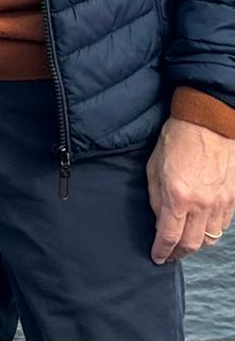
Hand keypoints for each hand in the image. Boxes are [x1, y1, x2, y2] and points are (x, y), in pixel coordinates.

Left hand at [147, 117, 234, 262]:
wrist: (208, 122)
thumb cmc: (176, 139)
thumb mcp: (154, 166)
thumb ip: (156, 198)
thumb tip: (159, 221)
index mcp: (178, 196)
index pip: (169, 236)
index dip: (162, 251)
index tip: (157, 257)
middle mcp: (201, 205)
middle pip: (192, 244)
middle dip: (179, 253)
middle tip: (170, 255)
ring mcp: (220, 203)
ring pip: (210, 239)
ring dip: (196, 245)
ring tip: (185, 243)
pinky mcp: (233, 199)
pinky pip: (223, 225)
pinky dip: (211, 231)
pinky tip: (202, 227)